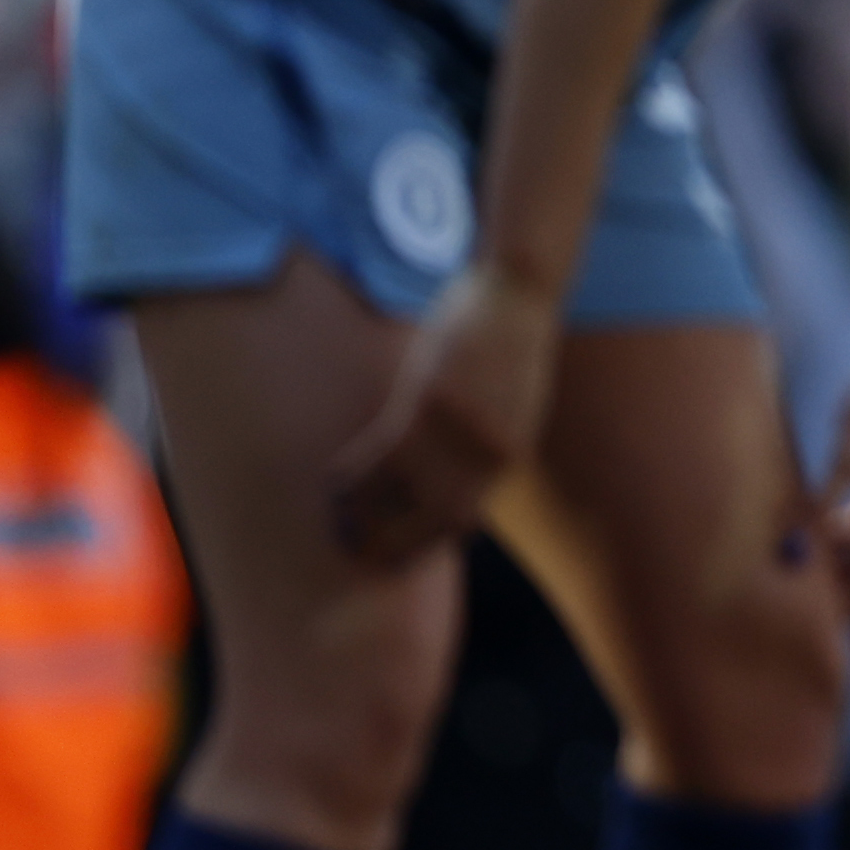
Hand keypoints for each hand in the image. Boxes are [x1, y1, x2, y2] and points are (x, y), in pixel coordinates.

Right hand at [330, 259, 560, 563]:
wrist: (517, 293)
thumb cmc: (513, 342)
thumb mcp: (517, 402)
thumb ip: (491, 443)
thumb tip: (462, 476)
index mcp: (510, 455)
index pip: (463, 520)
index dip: (423, 545)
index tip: (393, 557)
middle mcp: (489, 453)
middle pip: (437, 520)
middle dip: (392, 544)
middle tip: (356, 552)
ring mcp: (458, 431)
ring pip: (400, 495)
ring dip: (362, 514)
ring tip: (337, 519)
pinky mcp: (429, 404)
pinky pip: (380, 457)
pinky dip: (352, 476)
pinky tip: (332, 482)